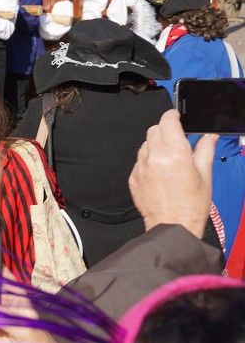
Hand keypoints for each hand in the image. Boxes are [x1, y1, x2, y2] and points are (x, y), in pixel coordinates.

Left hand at [129, 109, 216, 238]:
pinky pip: (139, 160)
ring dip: (155, 145)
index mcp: (176, 154)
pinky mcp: (133, 177)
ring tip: (169, 160)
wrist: (172, 226)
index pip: (168, 122)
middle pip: (154, 130)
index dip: (172, 116)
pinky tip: (159, 172)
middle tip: (176, 139)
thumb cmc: (191, 205)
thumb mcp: (205, 176)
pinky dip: (148, 160)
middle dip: (165, 130)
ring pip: (145, 144)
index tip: (176, 116)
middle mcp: (155, 157)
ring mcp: (141, 167)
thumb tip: (208, 136)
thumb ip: (204, 151)